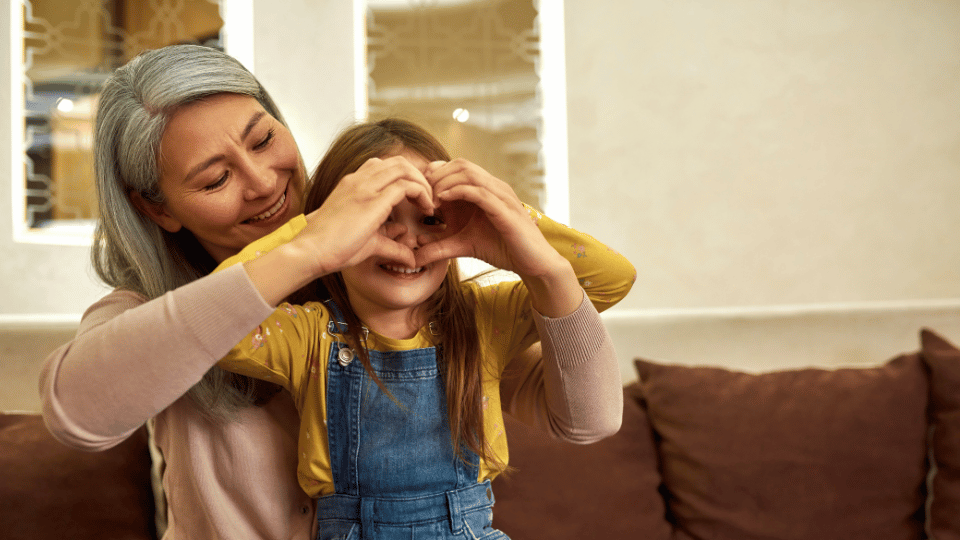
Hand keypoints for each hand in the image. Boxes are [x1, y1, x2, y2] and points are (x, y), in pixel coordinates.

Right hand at [299, 155, 435, 276]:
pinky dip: (422, 193)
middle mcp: (358, 180)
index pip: (384, 166)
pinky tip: (427, 209)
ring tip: (430, 203)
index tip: (417, 198)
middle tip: (428, 198)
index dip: (406, 177)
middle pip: (397, 162)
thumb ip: (390, 241)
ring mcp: (365, 187)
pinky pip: (406, 185)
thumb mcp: (368, 241)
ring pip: (404, 168)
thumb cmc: (332, 248)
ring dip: (422, 182)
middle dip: (418, 176)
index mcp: (352, 184)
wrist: (311, 251)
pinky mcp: (373, 200)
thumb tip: (409, 252)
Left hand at [414, 158, 559, 279]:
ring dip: (444, 181)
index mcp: (485, 189)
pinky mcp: (505, 209)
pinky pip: (479, 191)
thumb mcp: (463, 246)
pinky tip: (442, 200)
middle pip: (460, 163)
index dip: (434, 175)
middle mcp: (494, 186)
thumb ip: (440, 246)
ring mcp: (501, 195)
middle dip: (436, 175)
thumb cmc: (502, 249)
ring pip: (468, 172)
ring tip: (430, 198)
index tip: (419, 193)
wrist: (533, 264)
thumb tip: (414, 249)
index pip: (456, 167)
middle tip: (421, 194)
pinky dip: (458, 191)